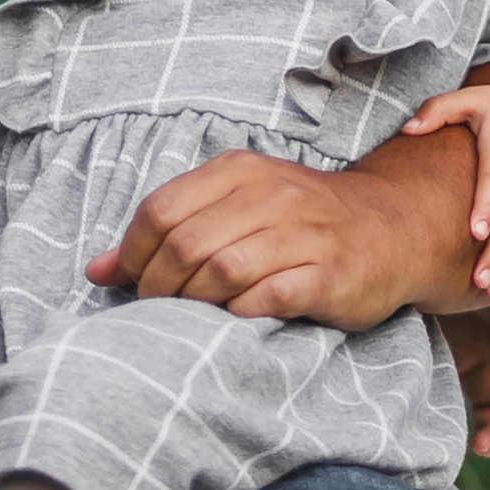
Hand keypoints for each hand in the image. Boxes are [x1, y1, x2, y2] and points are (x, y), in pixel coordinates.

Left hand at [87, 150, 435, 329]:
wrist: (393, 228)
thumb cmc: (300, 223)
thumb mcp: (234, 208)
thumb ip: (169, 230)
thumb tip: (96, 271)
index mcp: (239, 171)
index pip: (160, 209)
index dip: (134, 253)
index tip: (134, 280)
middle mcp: (270, 194)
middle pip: (184, 243)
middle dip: (159, 284)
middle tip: (160, 307)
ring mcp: (302, 233)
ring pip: (220, 270)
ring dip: (195, 302)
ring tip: (196, 314)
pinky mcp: (328, 274)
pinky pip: (265, 297)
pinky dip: (239, 314)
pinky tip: (237, 318)